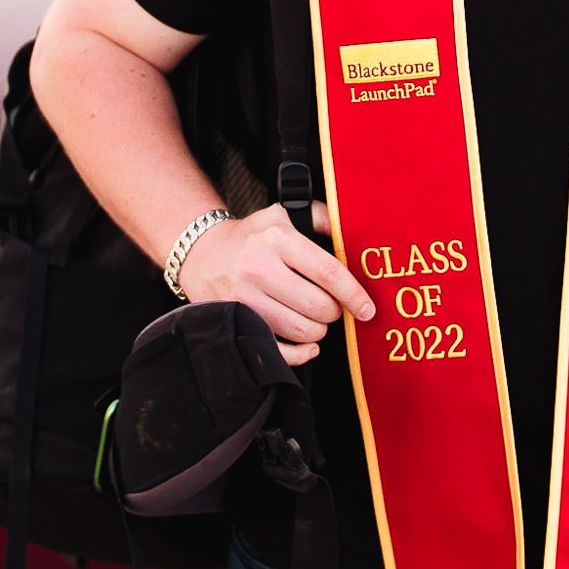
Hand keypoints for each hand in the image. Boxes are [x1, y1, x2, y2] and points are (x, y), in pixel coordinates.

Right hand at [176, 201, 372, 365]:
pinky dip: (299, 354)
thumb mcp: (283, 214)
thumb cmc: (251, 236)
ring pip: (301, 330)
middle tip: (332, 306)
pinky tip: (307, 345)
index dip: (353, 294)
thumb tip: (355, 233)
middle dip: (334, 312)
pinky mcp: (235, 321)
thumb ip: (321, 218)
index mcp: (278, 238)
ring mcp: (245, 298)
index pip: (328, 272)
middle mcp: (260, 268)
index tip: (368, 308)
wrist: (201, 252)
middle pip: (318, 306)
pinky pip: (277, 350)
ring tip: (315, 318)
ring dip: (318, 330)